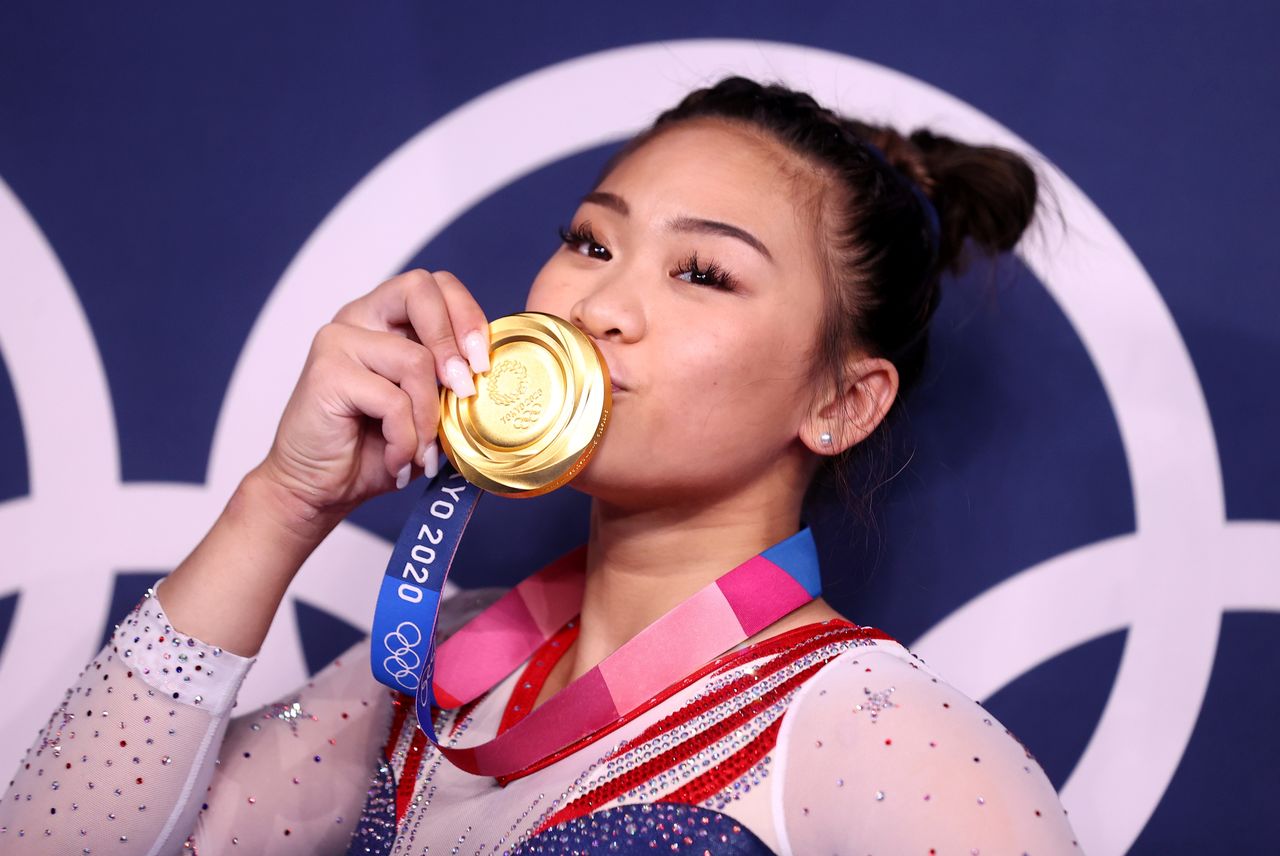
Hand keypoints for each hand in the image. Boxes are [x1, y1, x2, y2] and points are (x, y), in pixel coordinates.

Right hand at [255, 269, 490, 521]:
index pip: (435, 285)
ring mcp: (339, 341)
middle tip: (466, 390)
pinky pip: (393, 399)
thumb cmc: (373, 449)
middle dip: (454, 339)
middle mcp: (359, 318)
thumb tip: (492, 373)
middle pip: (420, 288)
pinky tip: (396, 460)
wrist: (319, 488)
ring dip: (428, 416)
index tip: (483, 363)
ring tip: (421, 452)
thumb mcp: (425, 407)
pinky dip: (405, 438)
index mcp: (385, 317)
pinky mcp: (327, 372)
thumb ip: (450, 380)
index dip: (467, 315)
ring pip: (416, 360)